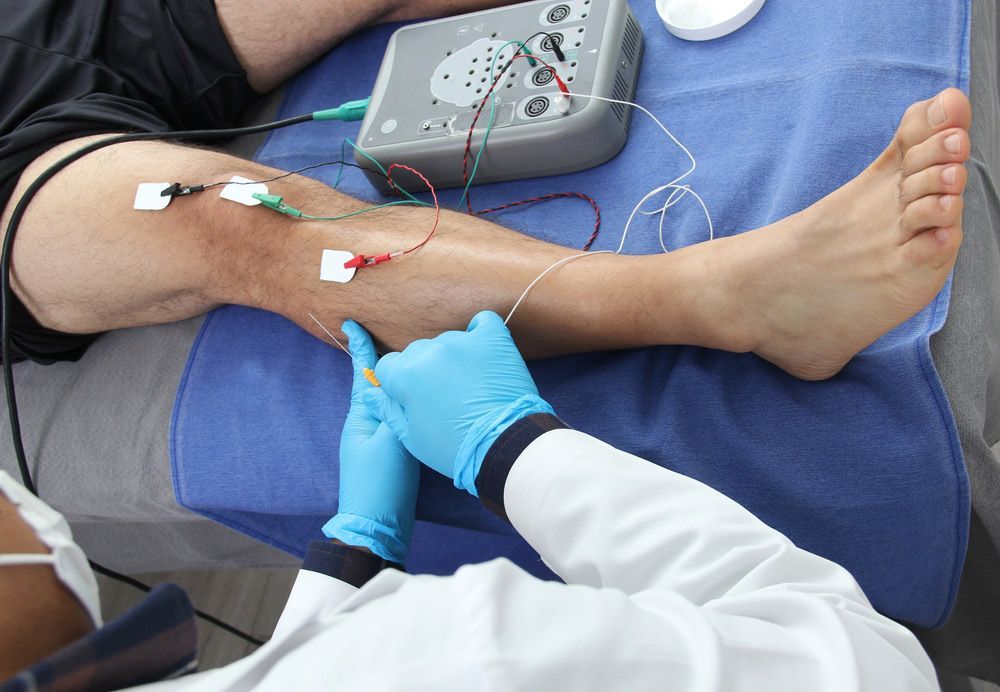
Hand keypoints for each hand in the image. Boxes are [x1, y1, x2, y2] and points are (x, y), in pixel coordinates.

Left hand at [321, 321, 418, 562]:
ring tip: (413, 361)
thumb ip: (396, 410)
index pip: (362, 373)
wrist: (376, 528)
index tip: (350, 322)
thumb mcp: (390, 442)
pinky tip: (421, 400)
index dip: (359, 348)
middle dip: (383, 359)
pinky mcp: (391, 455)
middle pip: (377, 383)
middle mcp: (367, 424)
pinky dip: (408, 404)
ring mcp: (378, 440)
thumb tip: (399, 384)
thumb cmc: (380, 484)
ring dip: (397, 381)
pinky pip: (400, 419)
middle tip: (391, 332)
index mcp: (362, 416)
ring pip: (390, 400)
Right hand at [366, 311, 553, 495]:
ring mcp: (463, 342)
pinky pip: (482, 323)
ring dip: (450, 358)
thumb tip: (371, 393)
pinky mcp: (493, 339)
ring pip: (445, 342)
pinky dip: (480, 333)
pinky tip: (482, 351)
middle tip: (444, 396)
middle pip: (416, 353)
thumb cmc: (455, 447)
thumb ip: (388, 409)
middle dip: (423, 371)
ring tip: (468, 385)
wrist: (504, 445)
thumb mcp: (411, 436)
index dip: (398, 384)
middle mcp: (430, 352)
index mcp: (405, 375)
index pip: (388, 366)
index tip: (414, 398)